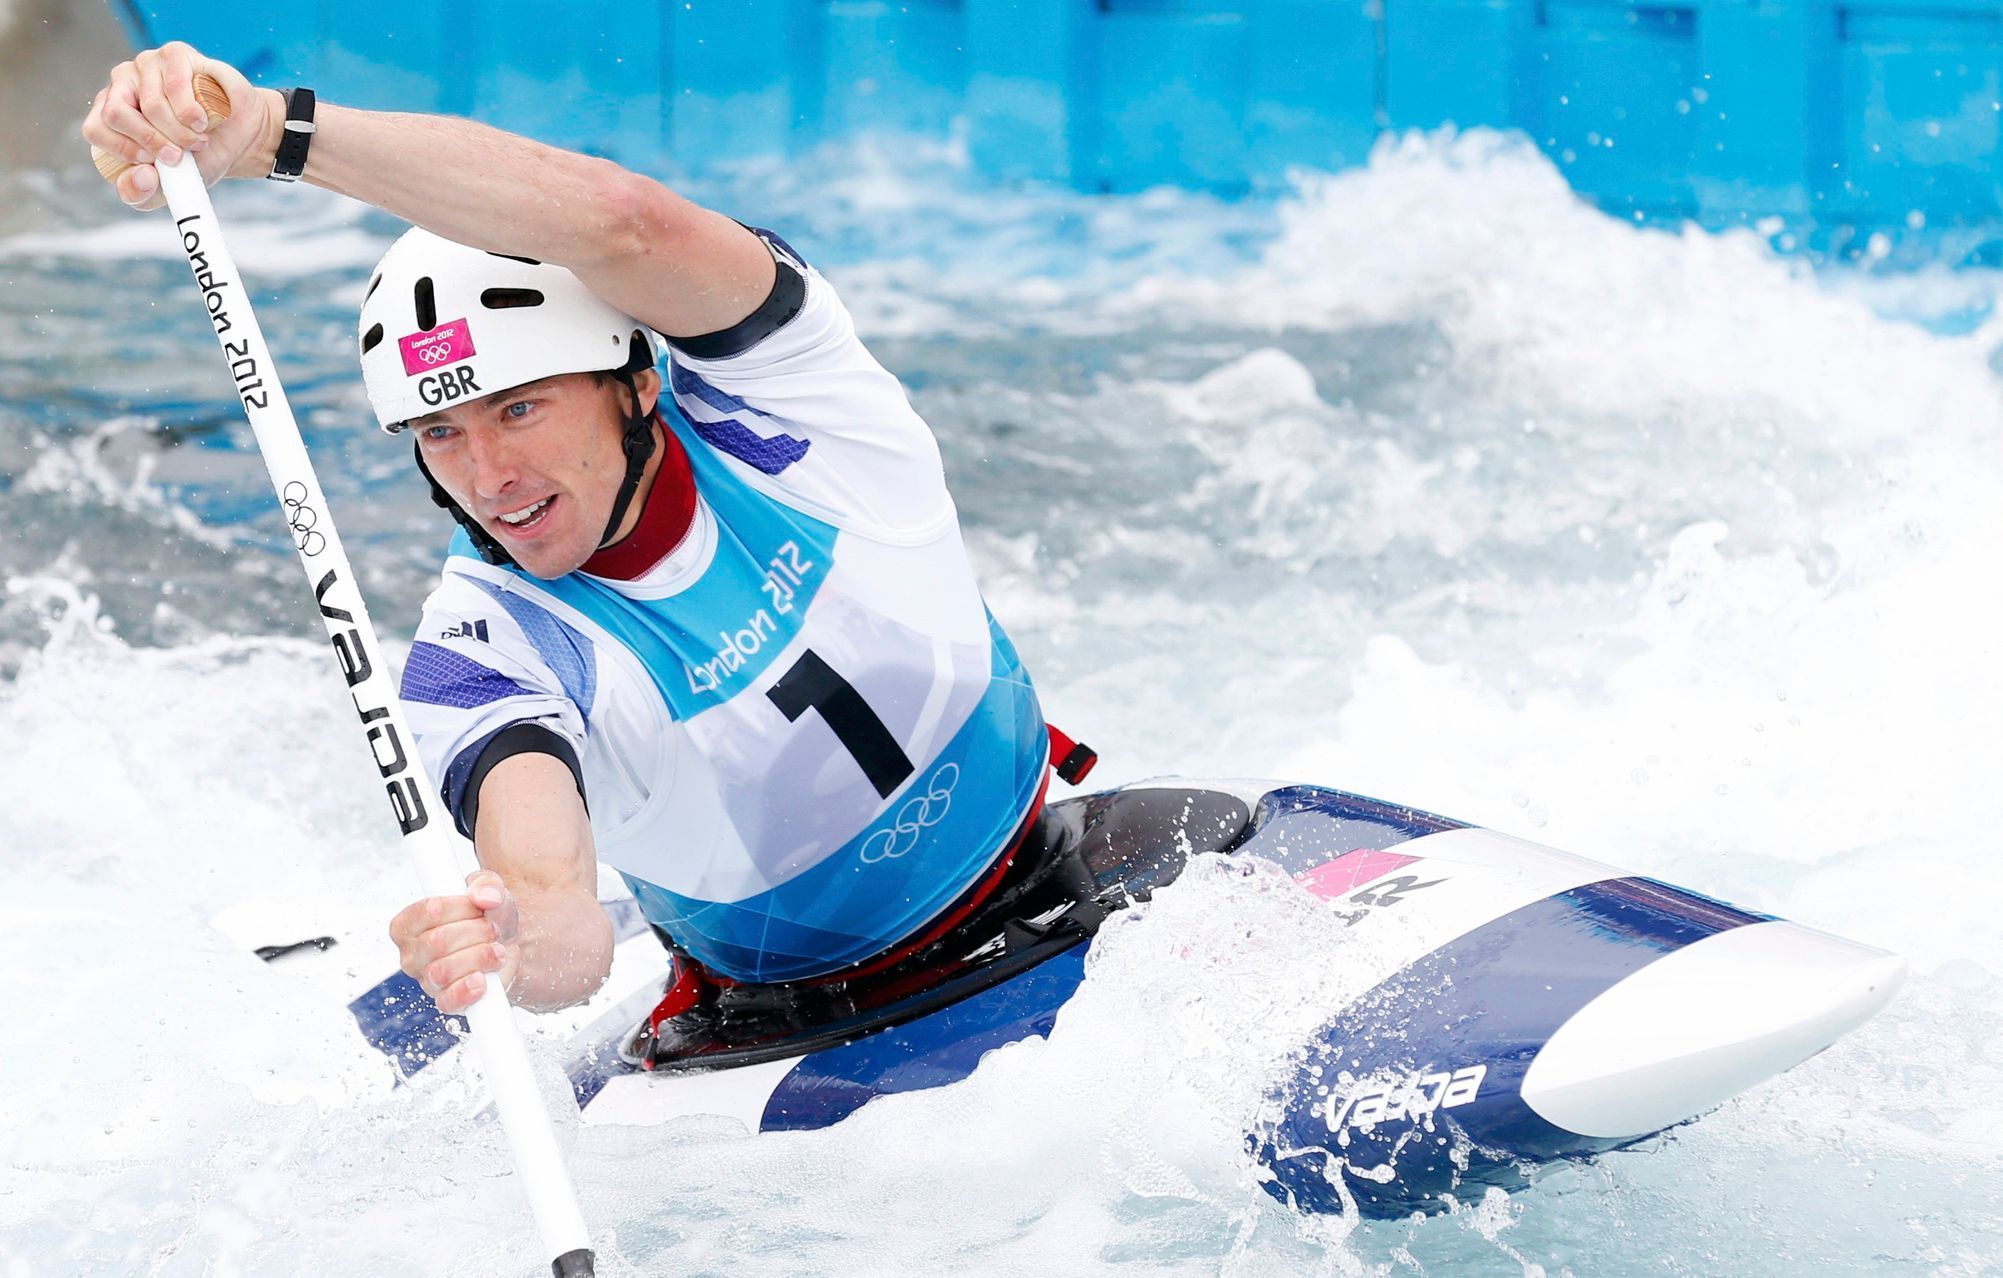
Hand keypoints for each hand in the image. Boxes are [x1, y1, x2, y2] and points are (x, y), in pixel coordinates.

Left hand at [79, 42, 281, 210]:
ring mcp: (146, 66)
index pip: (96, 129)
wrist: (239, 138)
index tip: (153, 164)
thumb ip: (141, 194)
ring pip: (150, 104)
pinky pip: (174, 86)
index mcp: (111, 116)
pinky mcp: (173, 55)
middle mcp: (122, 86)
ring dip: (181, 133)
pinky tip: (203, 121)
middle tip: (178, 157)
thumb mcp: (167, 188)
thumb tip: (142, 175)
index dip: (124, 150)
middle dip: (153, 143)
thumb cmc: (199, 158)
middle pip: (116, 114)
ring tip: (198, 141)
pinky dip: (192, 113)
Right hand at [389, 870, 521, 1014]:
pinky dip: (469, 989)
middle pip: (437, 941)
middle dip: (476, 931)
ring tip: (496, 950)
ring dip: (480, 956)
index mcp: (409, 923)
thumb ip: (487, 884)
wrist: (509, 947)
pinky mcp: (445, 1002)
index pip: (429, 910)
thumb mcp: (490, 891)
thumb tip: (484, 896)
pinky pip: (448, 1001)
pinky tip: (483, 979)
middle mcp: (411, 954)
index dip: (462, 906)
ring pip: (443, 971)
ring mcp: (426, 980)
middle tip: (492, 929)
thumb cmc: (488, 917)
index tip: (479, 905)